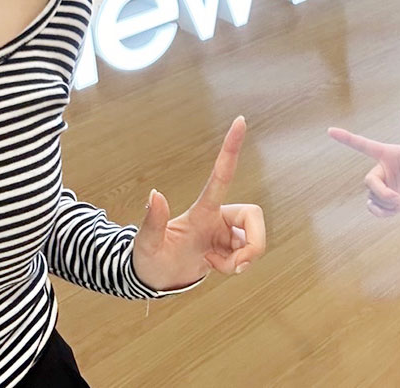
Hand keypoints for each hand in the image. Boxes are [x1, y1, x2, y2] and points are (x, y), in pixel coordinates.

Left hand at [132, 116, 265, 290]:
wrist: (157, 279)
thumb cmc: (149, 260)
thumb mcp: (145, 244)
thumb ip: (152, 222)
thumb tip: (155, 193)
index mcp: (202, 210)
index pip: (220, 175)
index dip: (231, 149)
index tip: (239, 120)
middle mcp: (218, 216)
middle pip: (254, 215)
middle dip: (254, 243)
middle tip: (238, 265)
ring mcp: (226, 232)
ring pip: (254, 240)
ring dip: (242, 260)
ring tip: (216, 265)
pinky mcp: (230, 247)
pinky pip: (247, 255)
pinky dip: (234, 266)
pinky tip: (215, 265)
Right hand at [328, 109, 399, 216]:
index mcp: (387, 154)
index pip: (363, 145)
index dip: (346, 138)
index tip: (330, 131)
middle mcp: (382, 169)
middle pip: (368, 181)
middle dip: (382, 192)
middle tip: (399, 199)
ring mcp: (384, 186)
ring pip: (372, 196)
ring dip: (386, 203)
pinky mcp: (387, 201)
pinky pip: (373, 208)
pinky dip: (380, 212)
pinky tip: (393, 212)